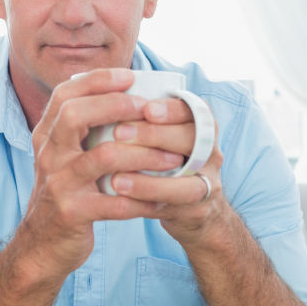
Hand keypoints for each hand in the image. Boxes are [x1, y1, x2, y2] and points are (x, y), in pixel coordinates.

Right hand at [16, 69, 185, 279]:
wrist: (42, 244)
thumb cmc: (66, 193)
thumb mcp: (62, 157)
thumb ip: (81, 129)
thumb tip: (122, 93)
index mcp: (47, 137)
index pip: (64, 95)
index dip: (97, 80)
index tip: (129, 76)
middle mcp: (48, 155)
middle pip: (75, 115)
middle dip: (116, 105)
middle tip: (149, 109)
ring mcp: (58, 184)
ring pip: (103, 157)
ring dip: (144, 154)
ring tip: (172, 158)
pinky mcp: (72, 213)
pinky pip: (114, 203)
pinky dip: (143, 201)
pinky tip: (163, 202)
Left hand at [107, 98, 227, 247]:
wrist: (190, 207)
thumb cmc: (163, 162)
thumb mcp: (158, 136)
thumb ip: (138, 118)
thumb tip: (96, 95)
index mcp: (200, 126)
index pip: (193, 110)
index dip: (172, 109)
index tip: (146, 108)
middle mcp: (210, 152)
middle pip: (193, 139)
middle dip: (157, 135)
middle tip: (119, 133)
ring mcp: (207, 183)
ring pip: (188, 181)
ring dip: (150, 180)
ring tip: (116, 178)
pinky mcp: (197, 210)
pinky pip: (173, 207)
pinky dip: (146, 201)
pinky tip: (122, 198)